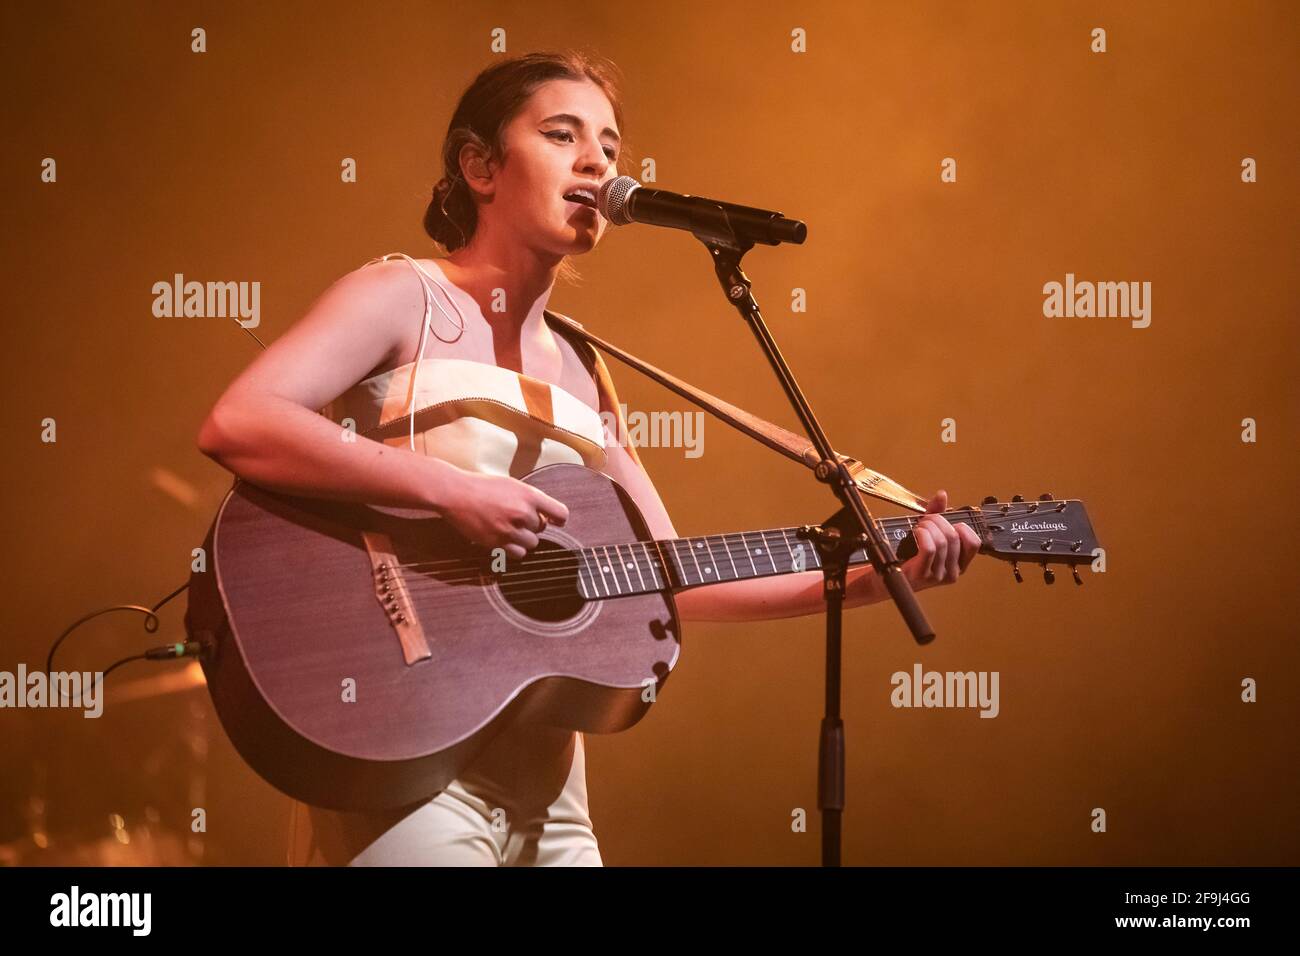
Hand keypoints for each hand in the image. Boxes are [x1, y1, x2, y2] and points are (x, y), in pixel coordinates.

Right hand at [441, 472, 568, 560]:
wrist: (455, 493)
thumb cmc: (482, 486)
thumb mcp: (512, 484)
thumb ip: (530, 499)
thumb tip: (547, 515)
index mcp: (529, 495)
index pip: (560, 513)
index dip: (559, 519)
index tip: (556, 521)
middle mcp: (522, 512)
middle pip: (542, 528)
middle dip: (532, 525)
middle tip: (515, 517)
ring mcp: (509, 529)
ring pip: (532, 543)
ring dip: (524, 538)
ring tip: (509, 527)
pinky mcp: (497, 542)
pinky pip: (518, 553)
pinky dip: (515, 549)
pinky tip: (505, 538)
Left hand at [900, 490, 980, 590]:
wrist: (888, 575)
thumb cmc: (908, 555)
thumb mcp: (927, 532)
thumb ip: (937, 513)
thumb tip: (942, 495)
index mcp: (959, 564)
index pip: (974, 543)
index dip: (962, 527)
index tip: (948, 523)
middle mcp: (952, 572)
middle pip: (954, 537)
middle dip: (938, 521)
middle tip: (925, 521)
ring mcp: (938, 575)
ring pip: (942, 541)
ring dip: (928, 526)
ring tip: (918, 527)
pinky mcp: (923, 575)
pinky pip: (929, 549)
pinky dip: (922, 535)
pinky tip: (916, 532)